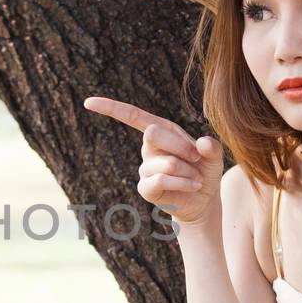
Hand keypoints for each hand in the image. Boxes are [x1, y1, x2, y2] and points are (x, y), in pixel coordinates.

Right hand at [83, 95, 223, 226]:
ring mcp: (145, 168)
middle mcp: (148, 147)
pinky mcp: (146, 188)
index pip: (132, 116)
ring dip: (187, 171)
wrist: (205, 200)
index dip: (110, 108)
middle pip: (152, 134)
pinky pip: (159, 181)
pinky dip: (181, 183)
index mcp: (161, 130)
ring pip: (164, 163)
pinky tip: (192, 186)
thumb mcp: (214, 156)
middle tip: (197, 159)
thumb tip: (201, 143)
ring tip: (197, 179)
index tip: (88, 102)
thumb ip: (211, 147)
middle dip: (182, 147)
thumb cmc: (205, 171)